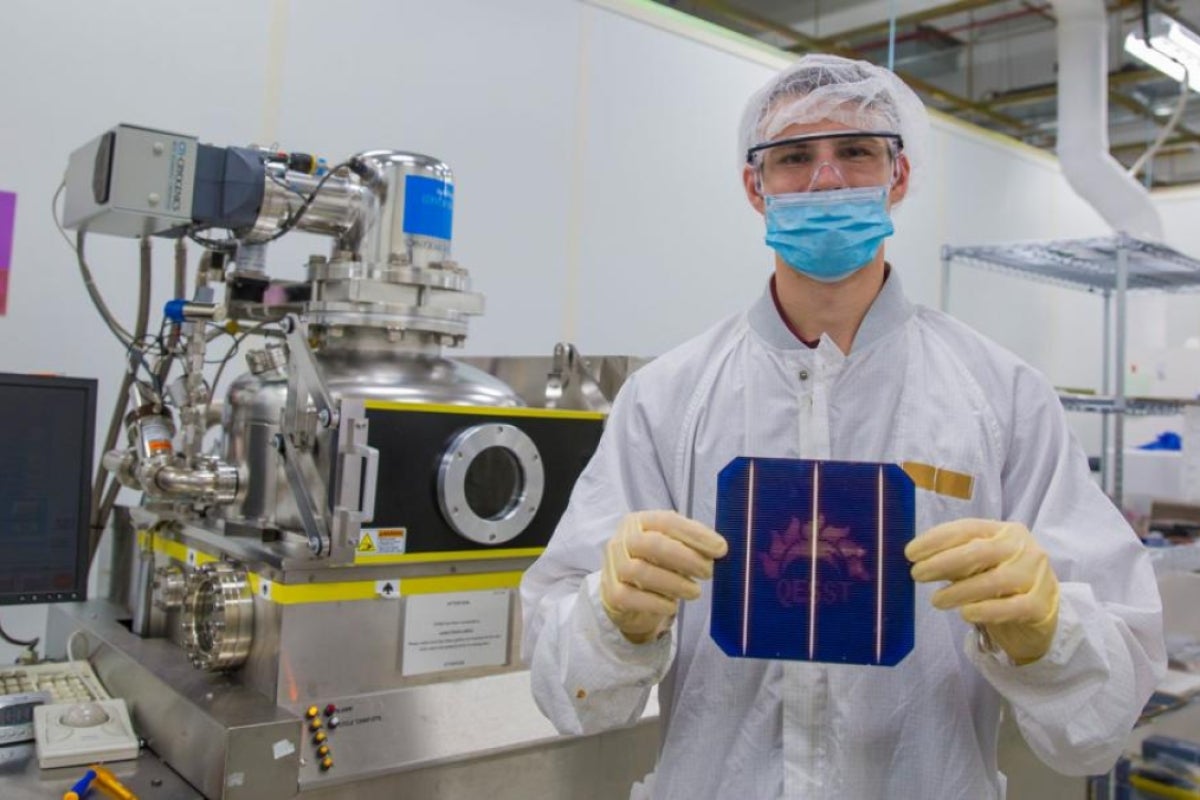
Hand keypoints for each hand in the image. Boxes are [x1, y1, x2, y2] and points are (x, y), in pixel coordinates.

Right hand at [600, 510, 727, 643]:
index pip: (667, 522)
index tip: (720, 549)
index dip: (695, 534)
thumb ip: (693, 544)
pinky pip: (631, 597)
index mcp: (639, 522)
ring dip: (674, 583)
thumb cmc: (656, 566)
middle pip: (653, 544)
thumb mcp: (673, 548)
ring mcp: (614, 567)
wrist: (628, 597)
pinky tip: (672, 606)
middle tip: (708, 572)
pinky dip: (656, 603)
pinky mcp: (611, 593)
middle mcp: (622, 540)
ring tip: (694, 591)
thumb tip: (719, 548)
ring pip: (641, 571)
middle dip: (686, 558)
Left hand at [905, 519, 1059, 664]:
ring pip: (994, 580)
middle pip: (980, 551)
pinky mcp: (1042, 606)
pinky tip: (966, 613)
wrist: (1042, 615)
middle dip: (943, 562)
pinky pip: (1012, 607)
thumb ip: (954, 562)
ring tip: (936, 600)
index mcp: (1005, 532)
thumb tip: (916, 561)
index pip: (968, 529)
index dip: (937, 539)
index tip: (910, 553)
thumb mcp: (978, 567)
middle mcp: (1024, 549)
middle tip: (917, 575)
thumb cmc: (1001, 586)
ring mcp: (1037, 576)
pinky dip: (986, 610)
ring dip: (959, 591)